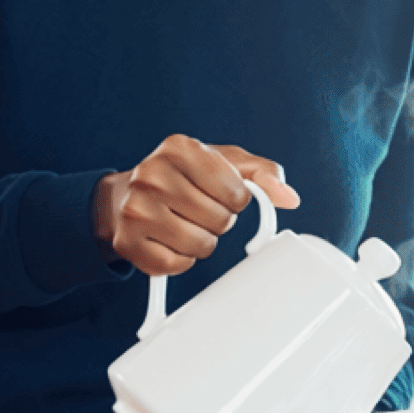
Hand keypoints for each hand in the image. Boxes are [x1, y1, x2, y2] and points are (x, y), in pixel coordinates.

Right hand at [94, 136, 299, 275]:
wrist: (124, 196)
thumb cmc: (182, 176)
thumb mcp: (225, 163)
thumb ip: (263, 174)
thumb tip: (290, 198)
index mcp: (179, 148)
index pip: (236, 192)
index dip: (236, 199)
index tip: (221, 193)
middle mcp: (151, 174)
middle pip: (220, 220)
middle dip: (219, 220)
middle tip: (200, 209)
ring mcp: (135, 209)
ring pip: (201, 245)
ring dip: (202, 241)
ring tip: (185, 223)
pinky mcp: (127, 243)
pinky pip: (176, 265)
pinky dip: (181, 259)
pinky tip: (169, 239)